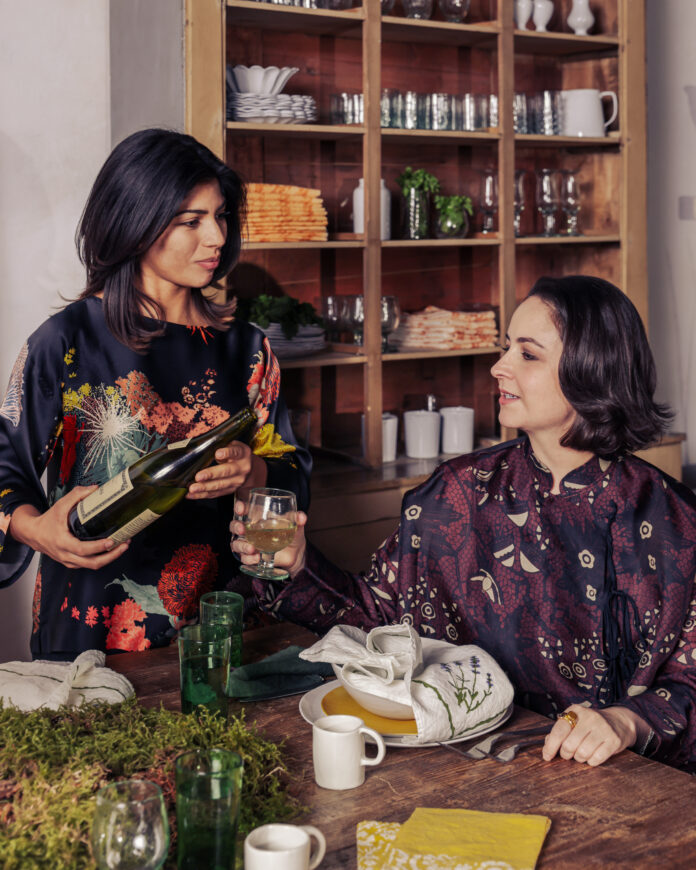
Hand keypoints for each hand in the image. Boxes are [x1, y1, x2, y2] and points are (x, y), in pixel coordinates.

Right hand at [8, 487, 129, 569]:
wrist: (34, 534)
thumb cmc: (47, 521)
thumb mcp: (60, 505)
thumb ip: (76, 495)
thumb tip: (95, 489)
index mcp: (62, 542)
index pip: (83, 549)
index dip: (98, 547)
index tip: (112, 541)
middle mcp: (66, 555)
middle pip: (92, 563)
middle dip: (111, 556)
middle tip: (124, 544)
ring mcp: (69, 561)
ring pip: (92, 566)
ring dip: (109, 558)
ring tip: (123, 546)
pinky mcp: (72, 563)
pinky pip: (88, 565)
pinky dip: (102, 559)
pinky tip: (112, 550)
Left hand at [186, 442, 266, 499]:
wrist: (248, 467)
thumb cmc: (235, 453)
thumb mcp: (232, 445)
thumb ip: (221, 445)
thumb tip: (201, 446)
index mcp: (242, 454)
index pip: (235, 452)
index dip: (227, 453)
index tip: (218, 454)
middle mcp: (242, 468)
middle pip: (226, 471)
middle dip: (211, 475)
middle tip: (198, 477)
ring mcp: (237, 481)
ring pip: (220, 485)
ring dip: (205, 487)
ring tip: (192, 488)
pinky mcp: (231, 490)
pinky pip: (216, 494)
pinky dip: (202, 495)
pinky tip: (192, 495)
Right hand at [230, 501, 307, 577]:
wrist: (295, 554)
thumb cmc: (291, 534)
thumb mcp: (295, 525)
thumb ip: (298, 519)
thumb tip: (301, 517)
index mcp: (258, 517)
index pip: (243, 509)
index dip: (239, 507)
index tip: (240, 508)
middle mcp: (250, 530)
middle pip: (235, 526)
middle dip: (236, 526)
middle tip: (242, 529)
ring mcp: (249, 543)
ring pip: (236, 543)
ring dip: (242, 546)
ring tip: (252, 549)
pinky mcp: (251, 556)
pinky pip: (244, 558)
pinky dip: (249, 558)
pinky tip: (257, 558)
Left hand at [542, 704, 644, 766]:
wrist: (618, 722)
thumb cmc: (590, 725)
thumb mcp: (574, 722)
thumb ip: (559, 732)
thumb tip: (547, 746)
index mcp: (575, 710)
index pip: (559, 730)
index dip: (551, 746)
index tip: (546, 756)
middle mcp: (590, 717)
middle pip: (569, 744)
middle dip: (566, 754)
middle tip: (568, 754)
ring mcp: (603, 728)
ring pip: (582, 753)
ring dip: (579, 758)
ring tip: (581, 753)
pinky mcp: (614, 740)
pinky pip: (596, 759)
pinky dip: (591, 762)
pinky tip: (592, 756)